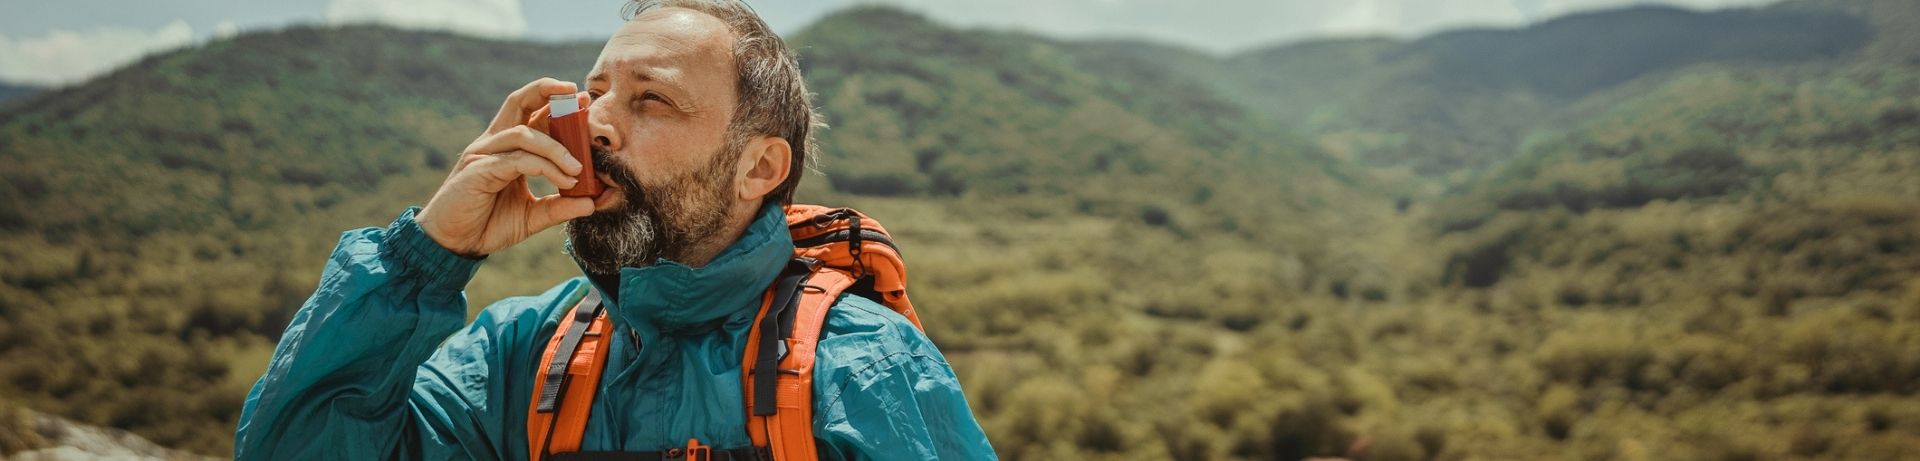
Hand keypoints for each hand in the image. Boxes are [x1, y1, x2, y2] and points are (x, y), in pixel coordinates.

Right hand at [416, 78, 594, 257]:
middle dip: (549, 92)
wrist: (453, 244)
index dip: (556, 102)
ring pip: (524, 133)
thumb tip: (593, 203)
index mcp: (507, 148)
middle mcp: (494, 143)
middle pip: (519, 102)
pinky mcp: (479, 170)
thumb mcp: (532, 216)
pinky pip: (518, 160)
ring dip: (557, 147)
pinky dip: (545, 167)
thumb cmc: (487, 224)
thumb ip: (560, 207)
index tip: (584, 101)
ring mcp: (484, 154)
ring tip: (579, 169)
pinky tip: (564, 180)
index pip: (531, 113)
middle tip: (579, 96)